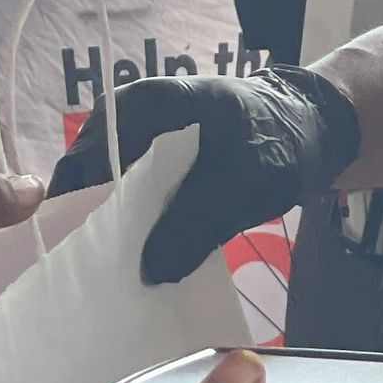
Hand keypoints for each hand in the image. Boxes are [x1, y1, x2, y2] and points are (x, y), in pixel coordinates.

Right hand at [48, 68, 360, 284]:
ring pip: (103, 188)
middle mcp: (129, 115)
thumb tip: (150, 270)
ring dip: (107, 229)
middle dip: (86, 224)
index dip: (77, 206)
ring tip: (104, 278)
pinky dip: (129, 225)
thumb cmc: (278, 141)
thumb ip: (197, 222)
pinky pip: (126, 194)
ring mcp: (137, 137)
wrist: (309, 128)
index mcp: (149, 104)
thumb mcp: (246, 182)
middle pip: (88, 173)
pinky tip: (132, 263)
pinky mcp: (149, 161)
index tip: (73, 258)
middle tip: (85, 278)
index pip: (91, 157)